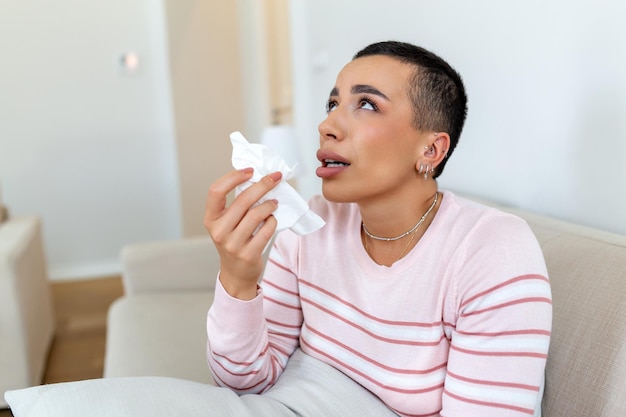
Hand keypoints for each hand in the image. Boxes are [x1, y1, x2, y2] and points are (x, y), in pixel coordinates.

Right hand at [204, 168, 281, 299]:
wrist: (236, 273)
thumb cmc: (234, 241)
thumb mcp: (227, 223)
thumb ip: (236, 205)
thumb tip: (259, 178)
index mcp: (211, 219)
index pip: (216, 191)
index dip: (233, 177)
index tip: (250, 171)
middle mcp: (219, 231)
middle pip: (242, 200)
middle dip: (262, 185)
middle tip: (275, 178)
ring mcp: (232, 244)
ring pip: (256, 214)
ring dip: (270, 205)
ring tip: (274, 203)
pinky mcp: (248, 255)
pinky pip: (266, 230)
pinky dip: (272, 222)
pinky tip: (272, 220)